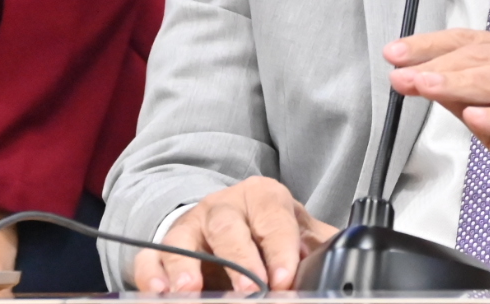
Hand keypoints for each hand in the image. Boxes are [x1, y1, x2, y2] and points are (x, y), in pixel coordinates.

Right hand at [133, 176, 335, 293]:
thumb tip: (338, 261)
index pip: (274, 219)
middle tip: (250, 290)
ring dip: (186, 267)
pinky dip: (152, 274)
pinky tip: (159, 292)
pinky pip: (151, 257)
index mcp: (263, 197)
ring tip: (191, 290)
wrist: (229, 218)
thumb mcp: (297, 229)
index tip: (284, 278)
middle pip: (229, 227)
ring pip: (185, 240)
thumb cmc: (266, 227)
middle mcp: (224, 206)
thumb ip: (316, 244)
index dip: (281, 249)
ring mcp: (192, 225)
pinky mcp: (164, 244)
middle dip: (239, 260)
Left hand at [385, 29, 489, 216]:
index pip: (473, 43)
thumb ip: (475, 104)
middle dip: (437, 64)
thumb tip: (432, 88)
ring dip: (462, 82)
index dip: (433, 46)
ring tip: (427, 87)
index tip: (397, 54)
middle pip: (485, 56)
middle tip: (402, 72)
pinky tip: (479, 118)